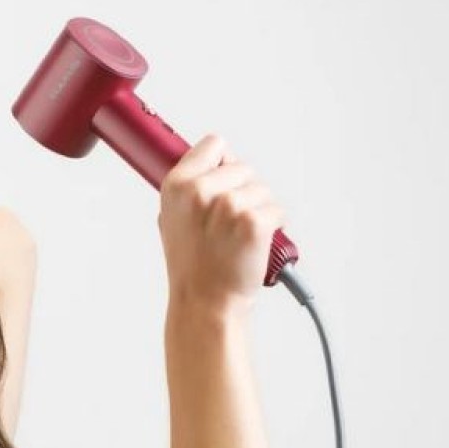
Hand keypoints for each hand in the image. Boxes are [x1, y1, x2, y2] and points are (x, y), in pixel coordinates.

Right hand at [157, 133, 285, 314]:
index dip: (221, 165)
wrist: (205, 303)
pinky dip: (273, 227)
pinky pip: (277, 209)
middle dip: (242, 191)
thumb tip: (207, 163)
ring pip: (262, 189)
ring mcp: (228, 206)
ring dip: (258, 211)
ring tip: (236, 239)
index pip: (214, 145)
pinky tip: (253, 245)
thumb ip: (188, 187)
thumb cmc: (192, 267)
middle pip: (242, 166)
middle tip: (226, 226)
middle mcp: (200, 191)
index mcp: (176, 186)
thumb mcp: (171, 220)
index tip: (220, 185)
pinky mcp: (253, 222)